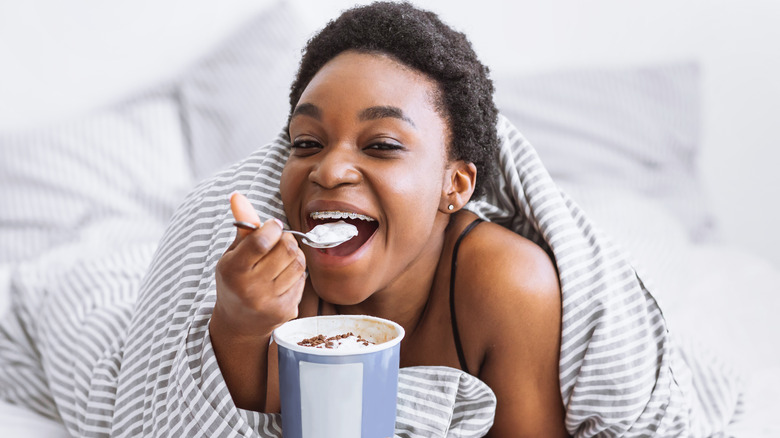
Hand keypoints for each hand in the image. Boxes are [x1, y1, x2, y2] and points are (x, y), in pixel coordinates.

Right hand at [214, 192, 305, 339]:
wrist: (239, 323)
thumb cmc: (235, 281)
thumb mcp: (232, 254)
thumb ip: (241, 226)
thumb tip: (237, 195)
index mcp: (232, 271)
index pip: (262, 241)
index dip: (273, 227)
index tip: (272, 226)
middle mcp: (250, 289)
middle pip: (286, 250)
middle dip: (286, 239)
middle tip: (279, 241)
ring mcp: (270, 302)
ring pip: (298, 264)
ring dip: (294, 255)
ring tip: (282, 258)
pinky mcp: (286, 311)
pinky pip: (302, 280)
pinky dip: (296, 273)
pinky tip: (283, 277)